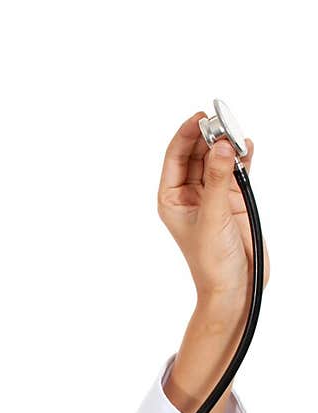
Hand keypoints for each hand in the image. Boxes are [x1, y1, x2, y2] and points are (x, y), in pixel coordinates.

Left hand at [156, 111, 269, 307]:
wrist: (236, 287)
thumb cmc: (212, 262)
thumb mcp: (213, 217)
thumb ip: (217, 180)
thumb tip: (222, 146)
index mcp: (172, 199)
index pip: (176, 156)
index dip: (187, 134)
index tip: (202, 117)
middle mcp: (190, 194)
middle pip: (198, 152)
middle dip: (210, 136)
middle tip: (225, 122)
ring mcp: (213, 195)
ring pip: (218, 158)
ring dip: (227, 145)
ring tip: (238, 135)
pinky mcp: (234, 199)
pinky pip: (236, 170)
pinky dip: (243, 158)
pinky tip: (248, 146)